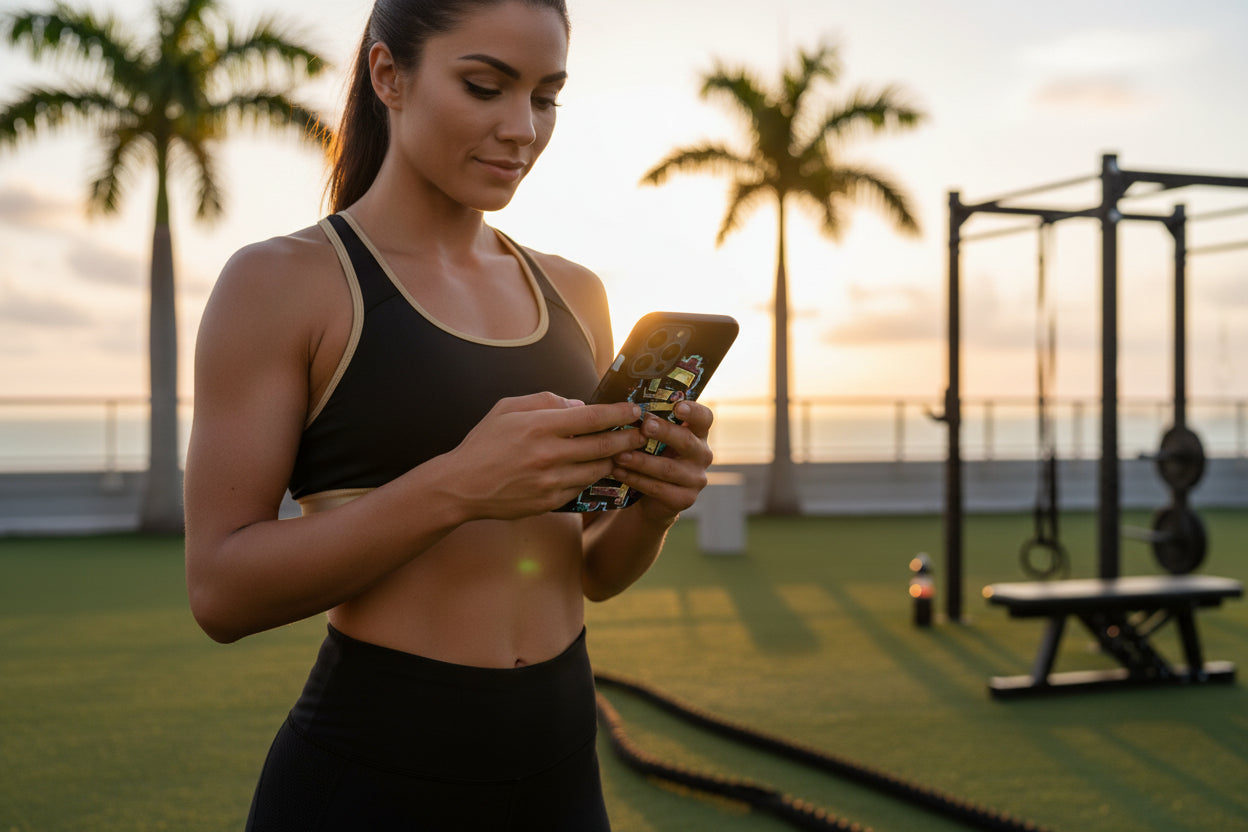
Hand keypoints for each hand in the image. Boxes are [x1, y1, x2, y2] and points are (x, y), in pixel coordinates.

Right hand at [444, 392, 646, 519]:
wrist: (462, 486)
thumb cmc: (485, 443)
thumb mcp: (508, 408)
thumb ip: (546, 401)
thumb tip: (580, 406)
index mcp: (540, 425)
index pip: (592, 417)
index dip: (619, 413)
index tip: (635, 409)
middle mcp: (549, 454)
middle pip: (604, 445)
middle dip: (629, 438)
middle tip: (643, 433)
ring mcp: (551, 481)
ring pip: (598, 469)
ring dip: (616, 459)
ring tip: (626, 451)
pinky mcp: (550, 501)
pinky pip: (582, 487)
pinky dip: (594, 477)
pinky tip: (600, 469)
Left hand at [610, 400, 713, 522]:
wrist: (652, 497)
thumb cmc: (652, 456)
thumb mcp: (655, 438)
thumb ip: (650, 422)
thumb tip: (624, 406)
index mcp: (697, 433)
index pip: (704, 418)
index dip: (694, 411)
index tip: (678, 407)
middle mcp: (702, 455)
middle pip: (686, 441)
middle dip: (664, 432)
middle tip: (645, 426)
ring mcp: (696, 479)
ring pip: (668, 468)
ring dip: (641, 461)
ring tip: (619, 455)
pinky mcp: (685, 499)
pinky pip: (658, 488)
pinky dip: (636, 480)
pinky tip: (618, 472)